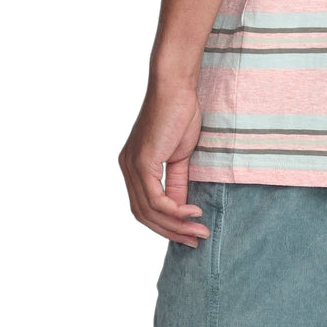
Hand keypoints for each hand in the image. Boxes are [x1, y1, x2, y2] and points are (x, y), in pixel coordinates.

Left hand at [118, 79, 210, 245]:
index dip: (166, 226)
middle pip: (144, 216)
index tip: (189, 235)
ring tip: (199, 231)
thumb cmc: (180, 114)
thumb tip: (182, 209)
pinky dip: (175, 211)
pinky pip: (156, 199)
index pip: (145, 208)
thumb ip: (177, 183)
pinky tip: (193, 212)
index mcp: (133, 167)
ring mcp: (131, 166)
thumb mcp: (180, 157)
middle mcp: (127, 168)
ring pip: (150, 211)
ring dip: (176, 226)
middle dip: (171, 232)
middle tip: (195, 241)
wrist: (175, 86)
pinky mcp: (142, 162)